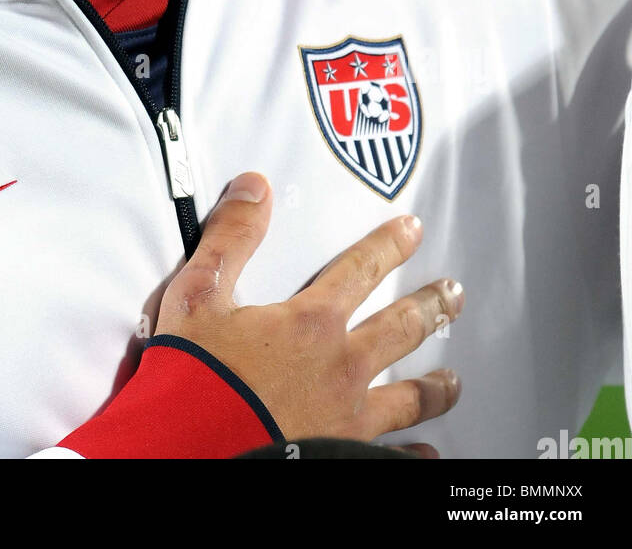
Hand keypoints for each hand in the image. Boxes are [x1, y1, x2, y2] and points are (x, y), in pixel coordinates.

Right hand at [155, 172, 462, 447]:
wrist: (190, 447)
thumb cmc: (194, 377)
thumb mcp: (198, 293)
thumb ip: (230, 236)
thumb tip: (254, 188)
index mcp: (310, 322)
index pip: (360, 269)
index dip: (388, 245)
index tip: (411, 230)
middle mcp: (340, 367)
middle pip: (400, 328)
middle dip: (430, 306)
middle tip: (452, 295)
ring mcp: (346, 417)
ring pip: (408, 397)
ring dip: (433, 386)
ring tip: (451, 379)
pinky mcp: (341, 456)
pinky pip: (391, 455)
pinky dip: (411, 453)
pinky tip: (426, 452)